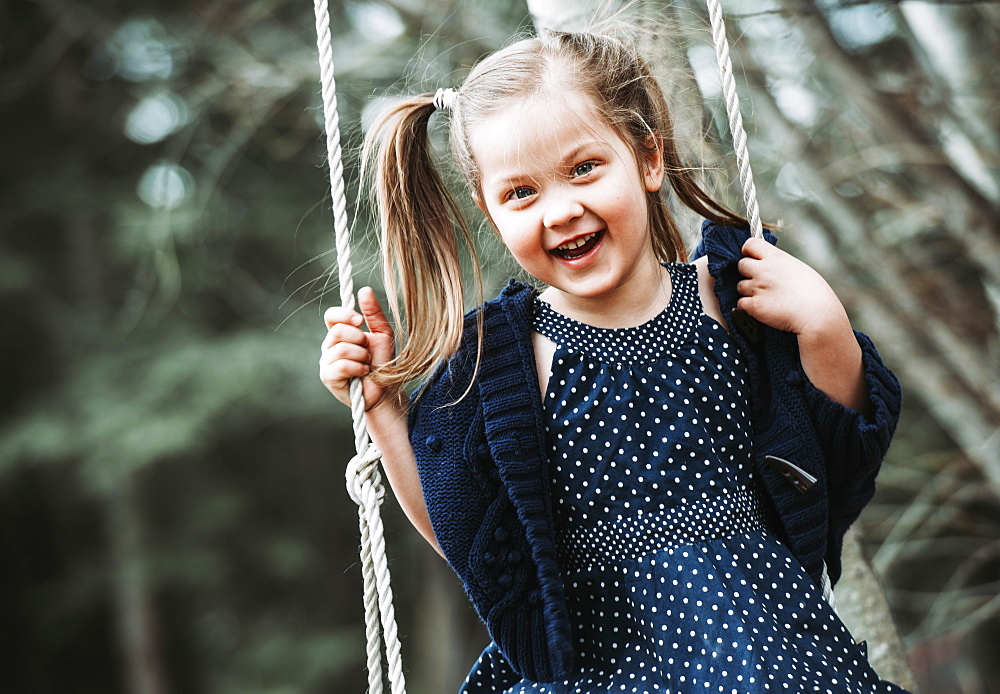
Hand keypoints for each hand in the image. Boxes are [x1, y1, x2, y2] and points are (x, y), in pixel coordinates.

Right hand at [319, 287, 396, 410]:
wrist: (386, 390)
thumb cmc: (383, 362)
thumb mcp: (383, 333)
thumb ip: (374, 313)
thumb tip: (364, 289)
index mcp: (341, 333)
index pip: (331, 316)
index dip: (344, 314)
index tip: (360, 320)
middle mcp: (329, 346)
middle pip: (337, 331)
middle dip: (359, 339)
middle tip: (368, 351)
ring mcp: (326, 362)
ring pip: (340, 348)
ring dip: (362, 356)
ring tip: (367, 364)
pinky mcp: (328, 377)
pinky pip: (340, 365)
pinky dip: (357, 367)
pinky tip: (364, 373)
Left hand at [735, 237, 849, 340]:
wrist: (817, 315)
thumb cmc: (815, 293)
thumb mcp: (798, 268)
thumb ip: (779, 264)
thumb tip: (769, 263)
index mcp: (776, 258)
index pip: (750, 244)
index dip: (748, 251)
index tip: (752, 258)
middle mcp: (764, 270)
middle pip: (741, 265)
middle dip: (747, 272)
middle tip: (760, 281)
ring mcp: (757, 288)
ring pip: (740, 286)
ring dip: (749, 291)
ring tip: (767, 297)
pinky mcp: (754, 306)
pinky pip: (741, 303)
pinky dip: (748, 307)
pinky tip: (763, 308)